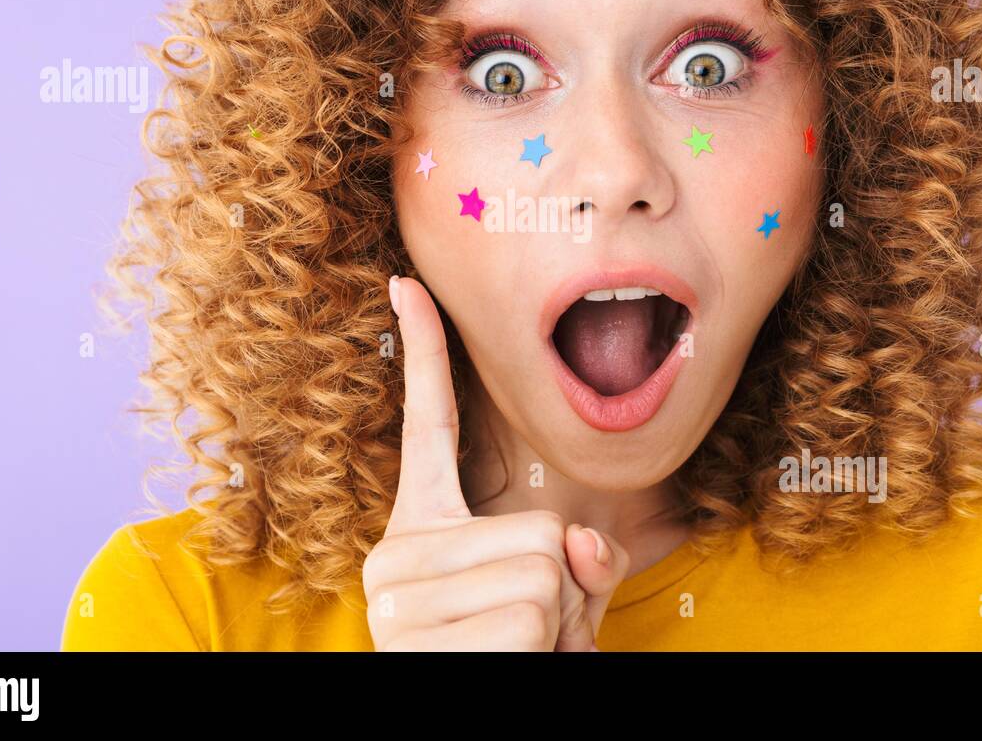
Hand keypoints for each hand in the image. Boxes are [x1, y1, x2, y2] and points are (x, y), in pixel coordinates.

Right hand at [363, 275, 629, 650]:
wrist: (472, 715)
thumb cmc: (513, 664)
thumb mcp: (555, 603)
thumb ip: (573, 556)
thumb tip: (583, 540)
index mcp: (423, 530)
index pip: (423, 425)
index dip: (423, 352)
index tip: (406, 283)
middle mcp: (398, 555)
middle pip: (540, 529)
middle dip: (565, 590)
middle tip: (531, 637)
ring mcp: (399, 596)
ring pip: (545, 570)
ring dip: (560, 626)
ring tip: (520, 658)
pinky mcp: (418, 632)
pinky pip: (536, 613)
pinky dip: (551, 651)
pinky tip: (509, 670)